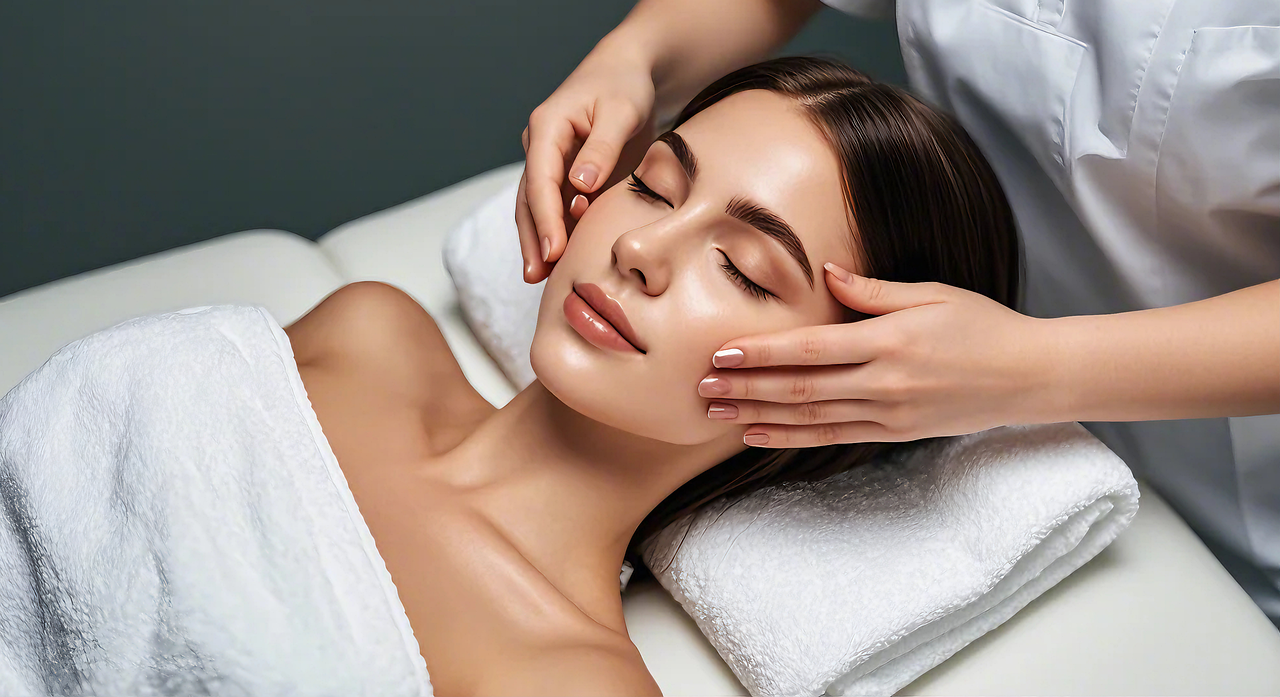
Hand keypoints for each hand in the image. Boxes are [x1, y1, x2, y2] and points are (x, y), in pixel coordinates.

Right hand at [516, 40, 659, 283]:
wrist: (628, 74)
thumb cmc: (626, 87)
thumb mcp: (621, 111)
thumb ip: (601, 148)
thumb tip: (580, 186)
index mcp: (547, 127)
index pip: (540, 180)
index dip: (545, 219)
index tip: (554, 251)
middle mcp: (540, 147)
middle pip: (529, 200)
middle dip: (532, 238)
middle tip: (536, 276)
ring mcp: (549, 162)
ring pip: (538, 208)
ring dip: (539, 242)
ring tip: (540, 279)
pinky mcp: (564, 175)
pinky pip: (557, 209)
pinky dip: (558, 233)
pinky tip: (562, 262)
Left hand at [701, 263, 1058, 446]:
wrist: (1028, 377)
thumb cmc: (981, 326)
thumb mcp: (932, 294)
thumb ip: (873, 290)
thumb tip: (827, 272)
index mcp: (889, 341)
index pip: (810, 349)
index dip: (762, 353)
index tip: (722, 353)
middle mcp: (884, 383)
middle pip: (801, 388)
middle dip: (747, 388)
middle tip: (701, 388)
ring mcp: (888, 413)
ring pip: (810, 419)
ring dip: (759, 416)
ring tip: (717, 413)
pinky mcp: (894, 433)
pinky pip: (832, 437)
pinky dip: (792, 437)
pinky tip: (759, 434)